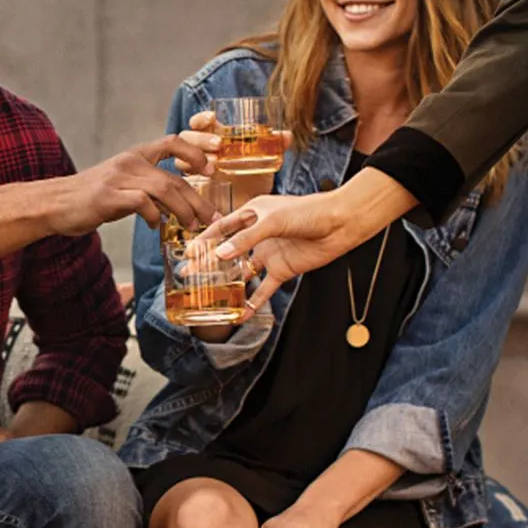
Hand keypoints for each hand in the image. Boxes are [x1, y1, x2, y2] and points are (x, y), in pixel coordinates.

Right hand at [52, 136, 218, 234]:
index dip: (195, 151)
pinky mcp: (109, 196)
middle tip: (212, 218)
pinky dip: (155, 216)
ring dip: (183, 211)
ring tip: (191, 226)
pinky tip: (156, 225)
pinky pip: (142, 203)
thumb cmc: (92, 198)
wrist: (56, 203)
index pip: (172, 141)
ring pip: (164, 189)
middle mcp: (130, 162)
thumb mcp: (124, 185)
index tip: (212, 168)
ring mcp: (119, 178)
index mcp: (135, 156)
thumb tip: (177, 204)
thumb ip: (149, 189)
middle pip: (175, 178)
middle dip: (198, 200)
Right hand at [174, 112, 290, 207]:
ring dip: (193, 160)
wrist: (246, 209)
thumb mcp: (264, 163)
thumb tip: (286, 135)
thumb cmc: (251, 180)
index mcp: (212, 140)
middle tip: (219, 147)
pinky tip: (204, 183)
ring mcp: (191, 172)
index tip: (213, 118)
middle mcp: (197, 154)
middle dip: (201, 140)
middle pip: (186, 138)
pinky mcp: (189, 192)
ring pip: (179, 160)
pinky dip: (188, 183)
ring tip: (213, 167)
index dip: (201, 118)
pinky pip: (179, 186)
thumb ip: (275, 147)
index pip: (197, 123)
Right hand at [199, 169, 415, 312]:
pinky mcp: (282, 270)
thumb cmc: (308, 212)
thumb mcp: (272, 221)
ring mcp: (269, 254)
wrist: (340, 224)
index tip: (188, 252)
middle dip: (209, 264)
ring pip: (242, 273)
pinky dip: (253, 303)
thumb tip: (219, 256)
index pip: (221, 228)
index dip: (204, 240)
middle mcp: (258, 235)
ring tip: (210, 297)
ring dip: (228, 285)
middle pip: (228, 252)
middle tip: (189, 276)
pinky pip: (263, 289)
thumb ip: (245, 239)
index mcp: (252, 214)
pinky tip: (240, 315)